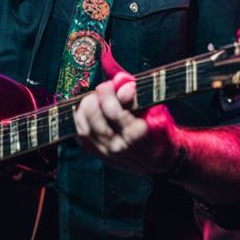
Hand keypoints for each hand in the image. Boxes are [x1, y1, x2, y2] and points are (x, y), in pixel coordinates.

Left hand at [73, 44, 187, 174]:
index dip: (108, 93)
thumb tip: (120, 80)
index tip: (111, 84)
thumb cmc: (159, 130)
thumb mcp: (156, 109)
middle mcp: (119, 146)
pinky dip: (80, 121)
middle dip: (94, 99)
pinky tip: (85, 111)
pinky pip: (81, 136)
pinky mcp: (98, 154)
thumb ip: (137, 94)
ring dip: (84, 109)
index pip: (114, 111)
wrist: (159, 159)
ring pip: (84, 128)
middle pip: (95, 119)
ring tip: (94, 99)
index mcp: (137, 134)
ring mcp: (106, 153)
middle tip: (101, 91)